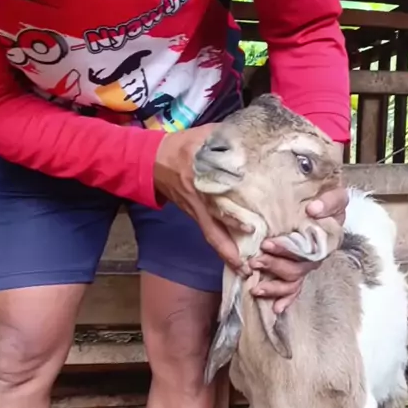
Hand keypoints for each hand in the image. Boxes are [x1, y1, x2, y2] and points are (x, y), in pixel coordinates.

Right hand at [154, 127, 252, 274]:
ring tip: (245, 271)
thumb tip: (254, 136)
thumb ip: (227, 136)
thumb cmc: (181, 146)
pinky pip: (209, 234)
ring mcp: (195, 211)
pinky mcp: (194, 215)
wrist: (152, 161)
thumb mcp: (204, 135)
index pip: (218, 202)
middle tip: (250, 265)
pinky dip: (222, 247)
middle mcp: (199, 201)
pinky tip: (236, 258)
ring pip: (212, 237)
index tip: (251, 229)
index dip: (232, 218)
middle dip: (231, 249)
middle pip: (215, 231)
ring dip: (227, 255)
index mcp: (201, 179)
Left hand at [249, 185, 348, 313]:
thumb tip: (313, 210)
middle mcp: (318, 253)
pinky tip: (276, 308)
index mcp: (326, 236)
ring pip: (293, 279)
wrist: (322, 198)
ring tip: (256, 287)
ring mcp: (308, 263)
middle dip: (275, 265)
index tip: (267, 244)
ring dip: (275, 285)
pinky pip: (295, 288)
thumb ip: (328, 201)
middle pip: (297, 267)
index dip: (286, 248)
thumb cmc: (326, 196)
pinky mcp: (300, 269)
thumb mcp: (333, 193)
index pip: (309, 247)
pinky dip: (286, 299)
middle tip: (256, 261)